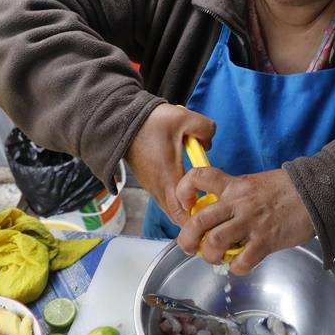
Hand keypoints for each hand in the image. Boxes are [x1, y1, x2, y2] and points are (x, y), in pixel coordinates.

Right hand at [125, 104, 214, 226]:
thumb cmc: (149, 121)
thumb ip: (205, 128)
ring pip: (170, 209)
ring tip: (203, 198)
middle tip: (211, 207)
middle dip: (194, 217)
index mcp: (167, 175)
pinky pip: (165, 199)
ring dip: (186, 208)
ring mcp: (151, 186)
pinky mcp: (149, 182)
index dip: (197, 215)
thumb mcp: (184, 118)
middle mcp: (157, 186)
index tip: (212, 208)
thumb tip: (208, 144)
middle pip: (176, 216)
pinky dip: (178, 200)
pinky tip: (190, 188)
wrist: (122, 120)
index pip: (181, 210)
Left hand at [174, 168, 315, 274]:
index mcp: (234, 185)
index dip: (184, 191)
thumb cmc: (287, 190)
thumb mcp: (254, 184)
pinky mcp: (266, 240)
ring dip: (210, 255)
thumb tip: (218, 215)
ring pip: (215, 242)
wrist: (316, 193)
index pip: (199, 177)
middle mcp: (238, 203)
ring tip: (216, 258)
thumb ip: (234, 196)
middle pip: (199, 220)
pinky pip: (242, 261)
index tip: (186, 206)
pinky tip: (240, 264)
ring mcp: (251, 222)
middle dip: (187, 239)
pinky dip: (236, 267)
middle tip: (190, 247)